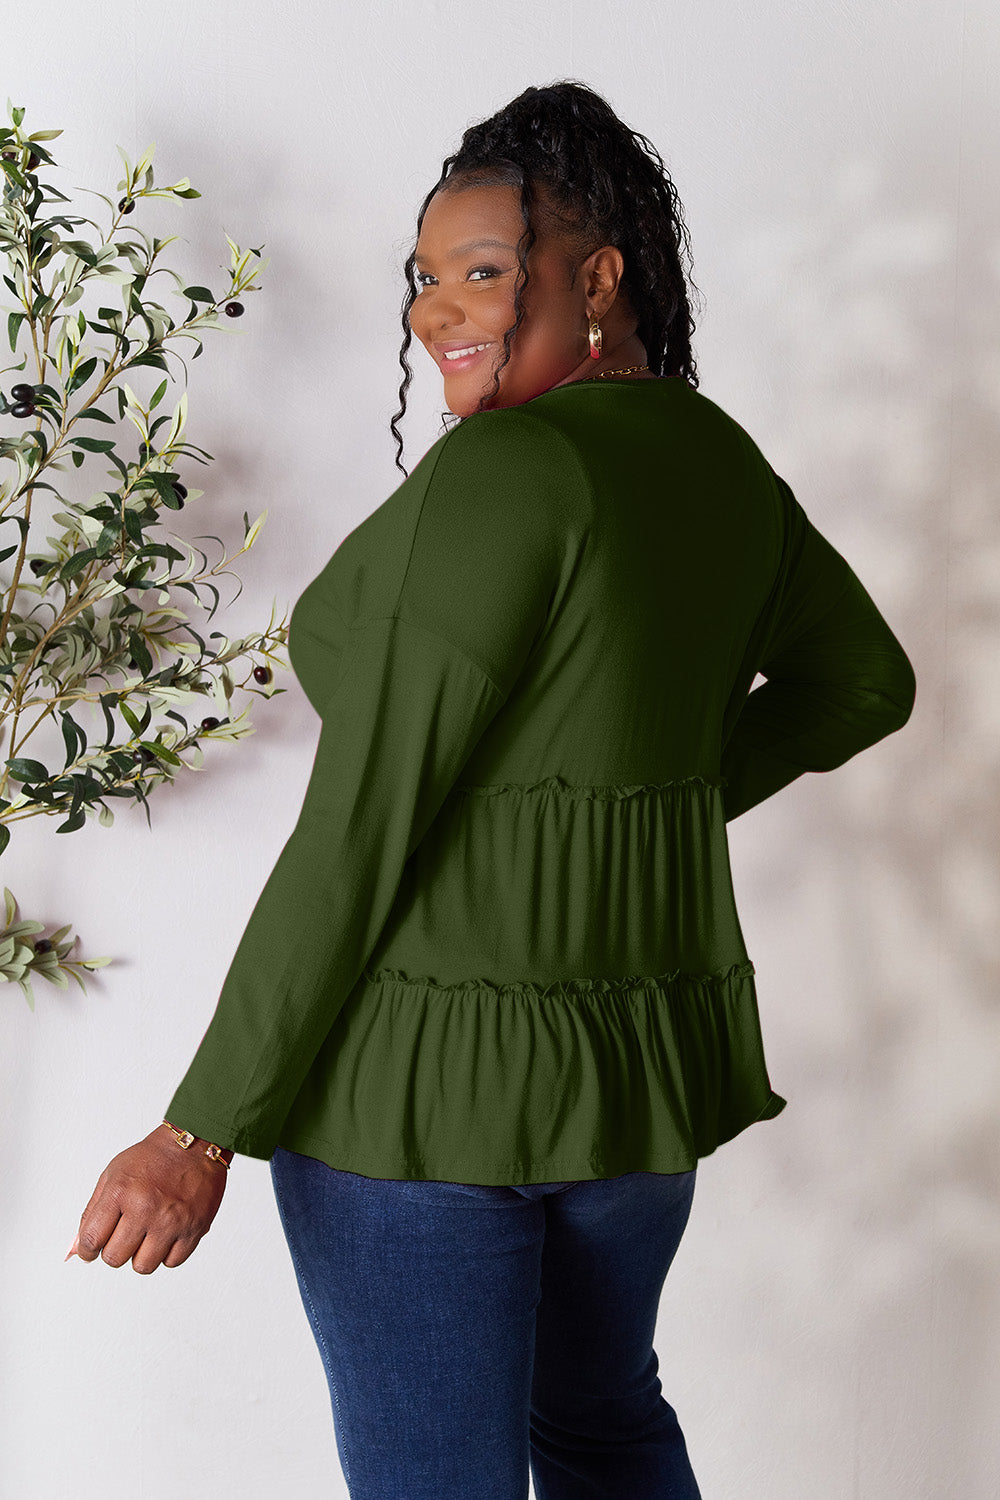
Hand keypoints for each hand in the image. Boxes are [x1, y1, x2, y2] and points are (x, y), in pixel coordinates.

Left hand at [66, 1124, 229, 1272]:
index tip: (91, 1249)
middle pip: (114, 1258)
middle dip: (114, 1250)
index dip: (87, 1250)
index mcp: (121, 1192)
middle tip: (123, 1235)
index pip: (91, 1240)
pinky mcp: (194, 1229)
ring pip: (143, 1266)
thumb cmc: (153, 1158)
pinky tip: (165, 1234)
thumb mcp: (113, 1175)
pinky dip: (166, 1253)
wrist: (195, 1144)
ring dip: (140, 1255)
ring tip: (145, 1235)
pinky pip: (171, 1262)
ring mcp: (171, 1221)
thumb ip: (91, 1213)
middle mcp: (145, 1208)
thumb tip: (77, 1249)